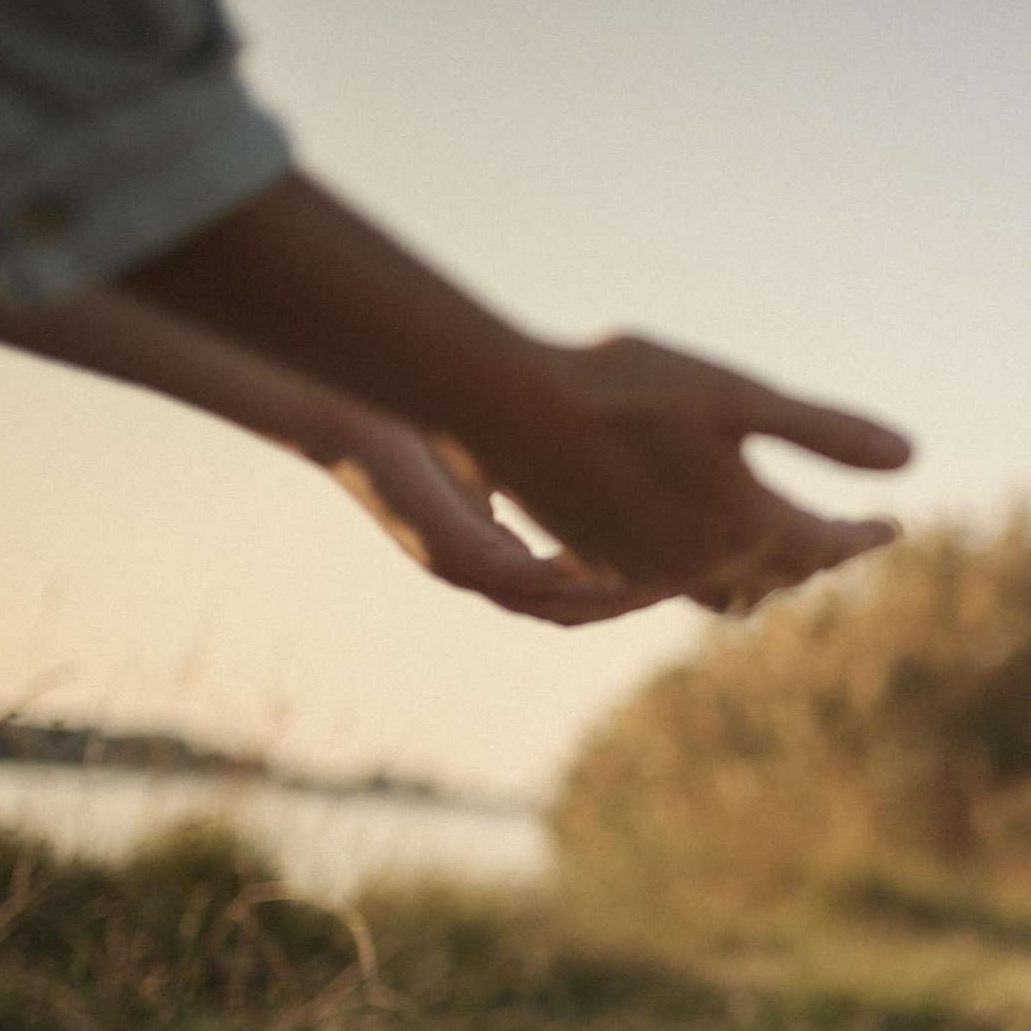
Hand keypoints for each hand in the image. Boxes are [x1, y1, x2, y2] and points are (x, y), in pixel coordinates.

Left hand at [317, 408, 670, 624]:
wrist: (344, 420)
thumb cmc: (413, 427)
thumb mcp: (492, 451)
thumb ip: (534, 467)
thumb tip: (583, 451)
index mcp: (497, 555)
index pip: (576, 586)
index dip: (626, 581)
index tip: (673, 565)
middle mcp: (487, 575)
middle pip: (578, 609)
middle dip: (636, 597)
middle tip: (687, 582)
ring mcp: (472, 572)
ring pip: (560, 606)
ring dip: (614, 596)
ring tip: (663, 577)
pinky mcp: (459, 559)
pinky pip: (531, 583)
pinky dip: (574, 577)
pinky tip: (610, 557)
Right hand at [474, 335, 912, 611]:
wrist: (517, 411)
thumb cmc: (630, 390)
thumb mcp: (740, 395)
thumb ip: (826, 432)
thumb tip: (910, 457)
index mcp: (749, 523)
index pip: (829, 545)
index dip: (864, 537)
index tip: (893, 526)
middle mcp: (708, 561)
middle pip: (787, 574)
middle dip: (822, 556)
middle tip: (847, 537)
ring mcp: (657, 573)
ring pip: (735, 590)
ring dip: (769, 575)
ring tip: (784, 550)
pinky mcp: (614, 568)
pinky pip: (684, 585)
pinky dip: (713, 570)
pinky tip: (704, 542)